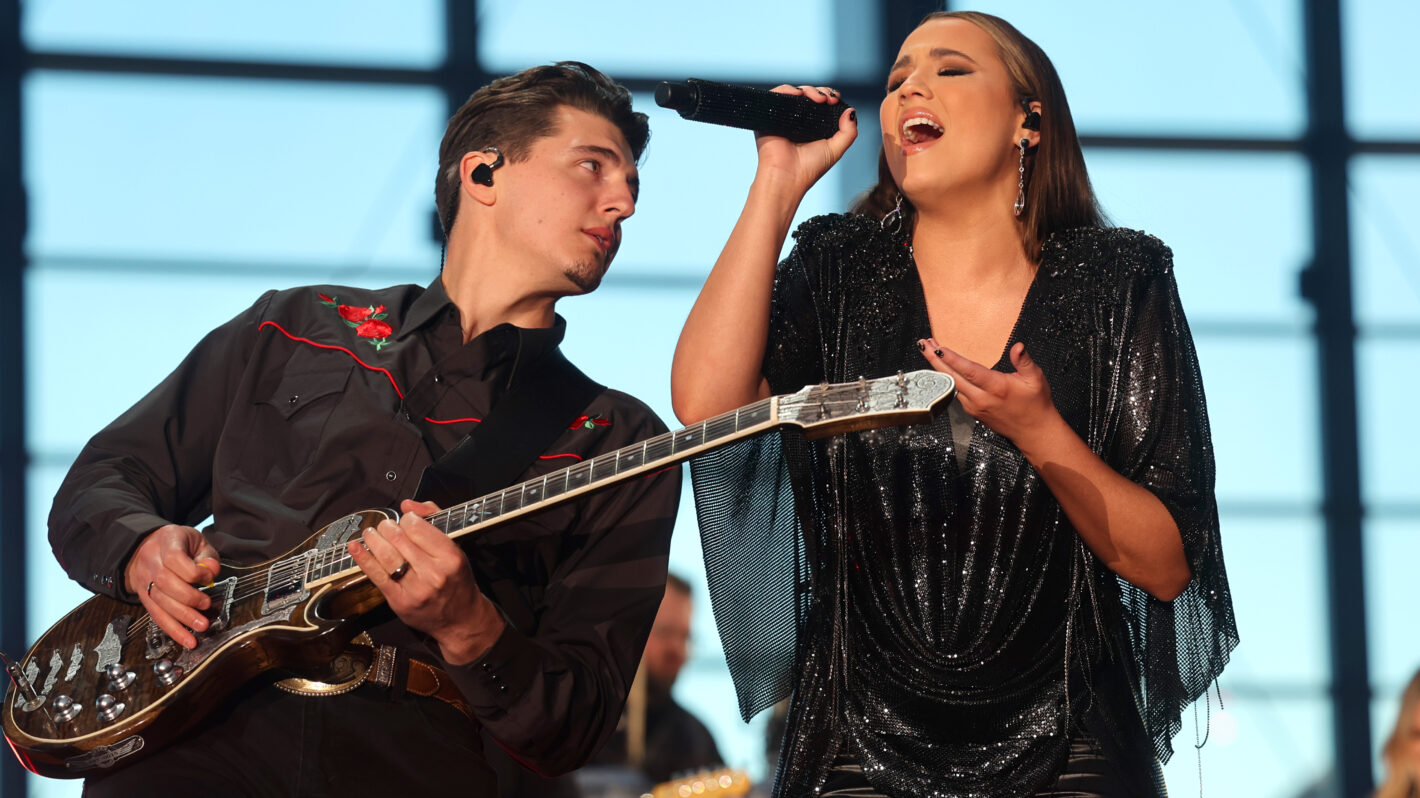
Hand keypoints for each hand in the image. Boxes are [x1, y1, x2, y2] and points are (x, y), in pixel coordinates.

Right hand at [124, 524, 220, 649]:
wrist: (148, 546)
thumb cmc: (179, 544)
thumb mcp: (197, 541)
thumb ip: (208, 556)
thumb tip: (212, 571)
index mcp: (166, 541)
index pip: (174, 558)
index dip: (193, 571)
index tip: (208, 578)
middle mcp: (151, 561)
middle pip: (164, 582)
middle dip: (188, 597)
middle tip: (206, 605)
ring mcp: (144, 579)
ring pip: (159, 601)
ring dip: (182, 617)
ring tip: (202, 626)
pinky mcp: (144, 597)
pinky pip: (156, 615)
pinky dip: (173, 630)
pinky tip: (187, 640)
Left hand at [347, 499, 504, 664]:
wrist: (460, 620)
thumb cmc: (457, 581)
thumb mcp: (456, 548)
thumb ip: (434, 520)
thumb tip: (407, 504)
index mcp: (450, 557)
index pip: (417, 527)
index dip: (406, 519)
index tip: (405, 521)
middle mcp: (434, 573)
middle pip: (399, 539)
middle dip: (387, 527)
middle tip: (385, 526)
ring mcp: (415, 589)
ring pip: (386, 555)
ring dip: (373, 539)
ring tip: (371, 533)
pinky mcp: (399, 601)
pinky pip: (377, 576)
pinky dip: (363, 559)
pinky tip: (355, 548)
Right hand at [753, 84, 857, 195]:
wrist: (787, 177)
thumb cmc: (809, 169)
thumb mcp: (836, 149)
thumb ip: (849, 132)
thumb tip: (851, 111)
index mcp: (811, 127)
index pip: (820, 104)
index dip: (830, 96)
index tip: (836, 99)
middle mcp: (797, 121)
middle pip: (809, 95)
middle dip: (821, 91)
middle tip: (829, 99)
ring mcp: (782, 117)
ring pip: (795, 93)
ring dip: (808, 89)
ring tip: (818, 98)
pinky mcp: (768, 116)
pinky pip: (777, 95)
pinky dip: (788, 89)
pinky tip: (799, 94)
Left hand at [920, 339, 1061, 453]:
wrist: (1034, 432)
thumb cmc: (1036, 404)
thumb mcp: (1035, 378)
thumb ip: (1024, 361)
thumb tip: (1018, 346)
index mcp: (996, 387)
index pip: (968, 370)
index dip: (951, 359)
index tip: (937, 347)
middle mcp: (981, 398)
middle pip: (952, 377)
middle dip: (935, 359)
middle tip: (923, 344)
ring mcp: (975, 407)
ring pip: (952, 385)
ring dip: (939, 368)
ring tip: (930, 351)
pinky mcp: (973, 412)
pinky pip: (956, 393)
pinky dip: (948, 379)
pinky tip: (943, 368)